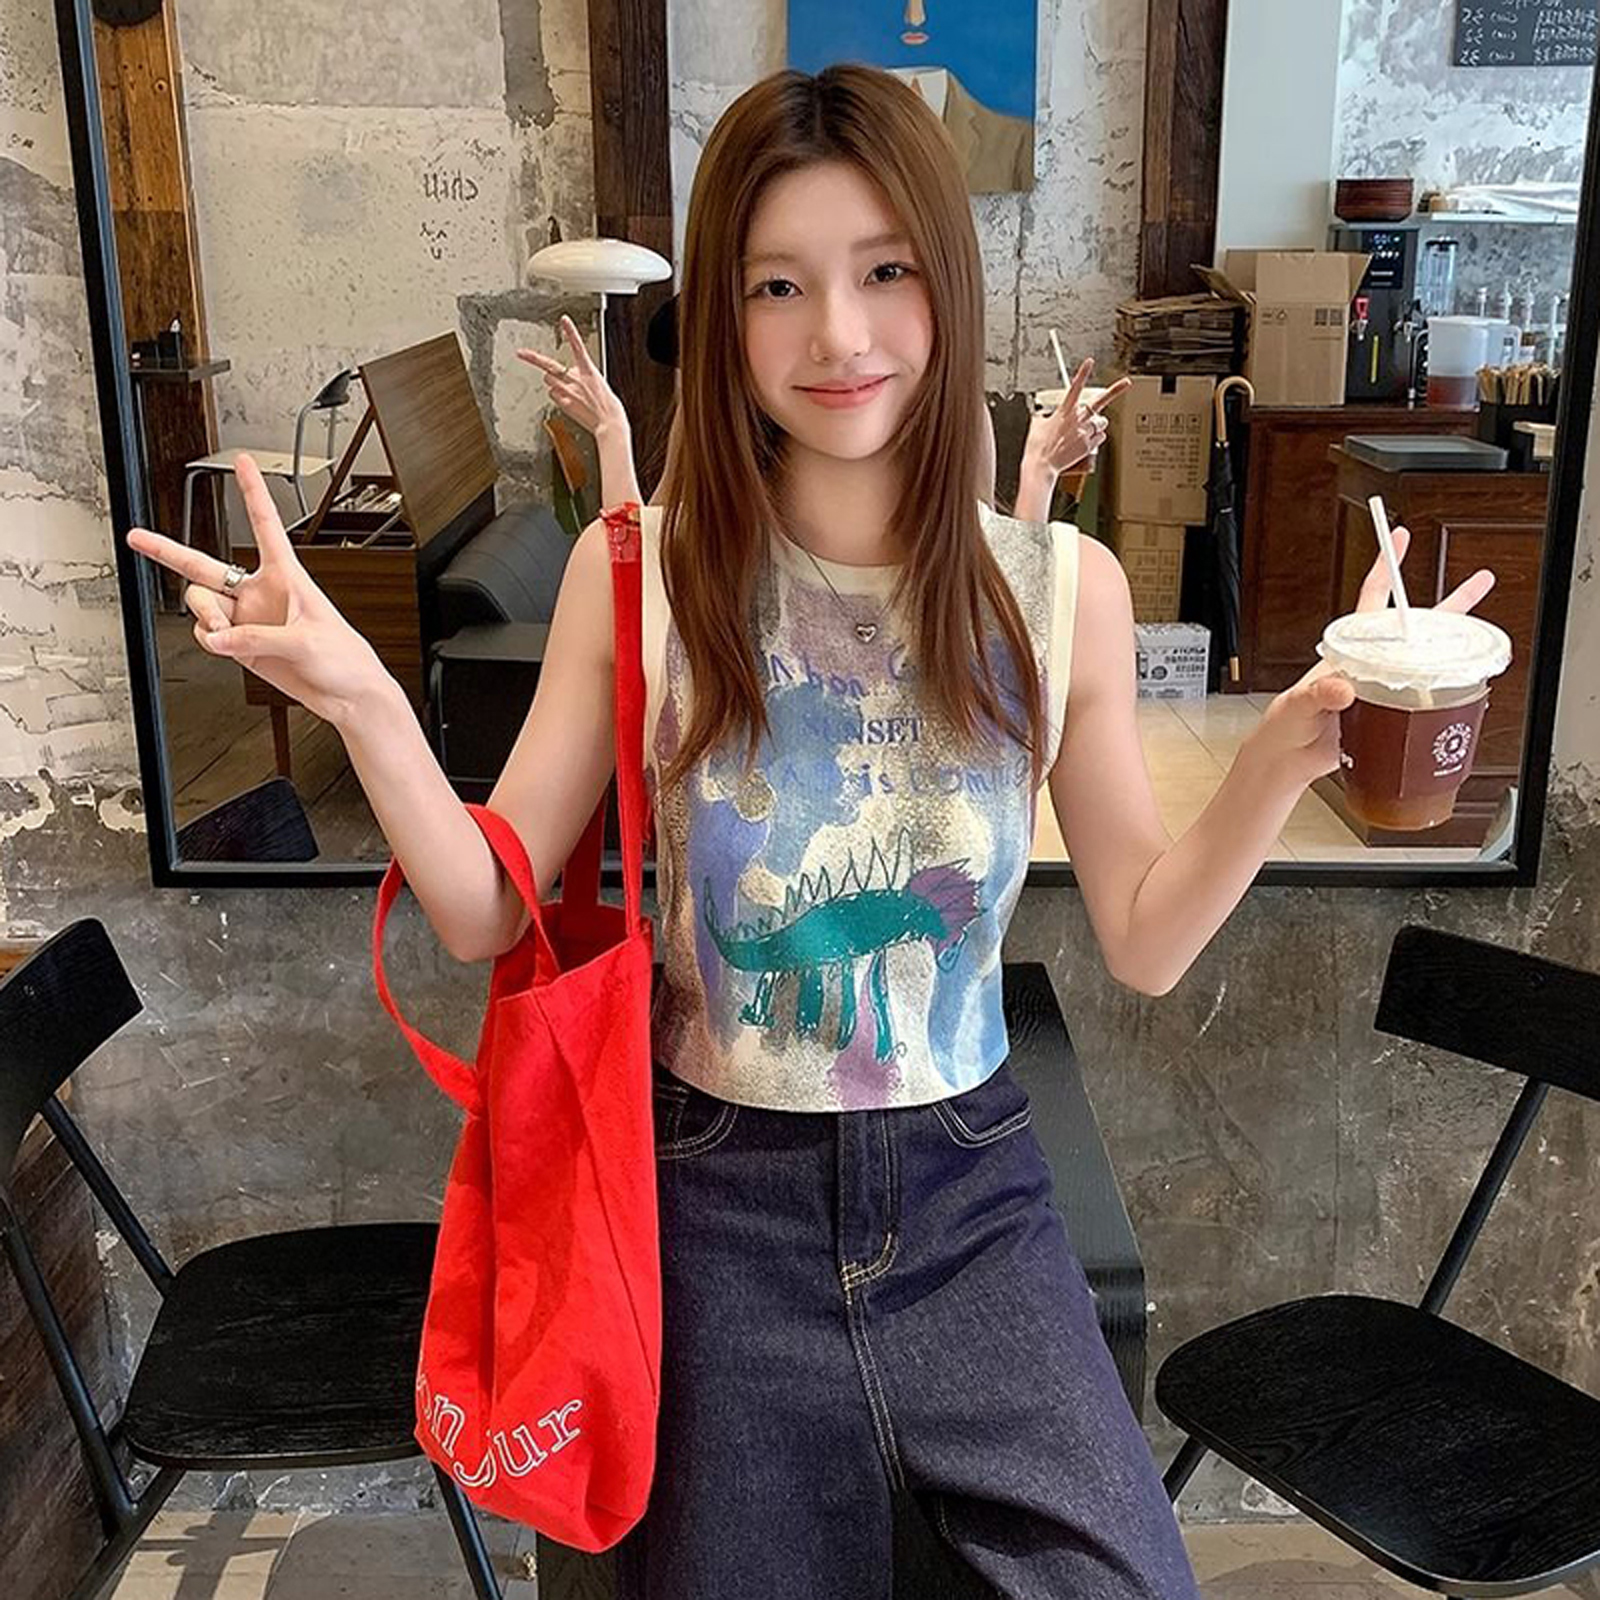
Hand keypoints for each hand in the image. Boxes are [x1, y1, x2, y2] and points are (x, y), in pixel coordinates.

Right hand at [125, 453, 390, 729]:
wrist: (347, 695)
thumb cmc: (343, 657)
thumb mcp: (304, 640)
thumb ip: (255, 638)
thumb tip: (218, 638)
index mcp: (287, 576)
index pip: (265, 524)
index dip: (252, 492)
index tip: (244, 461)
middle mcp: (261, 592)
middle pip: (204, 564)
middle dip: (167, 550)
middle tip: (136, 538)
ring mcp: (247, 618)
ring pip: (202, 604)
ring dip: (206, 617)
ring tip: (225, 634)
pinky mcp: (241, 645)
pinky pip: (207, 635)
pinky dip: (211, 641)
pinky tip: (227, 647)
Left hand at [516, 314, 629, 438]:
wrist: (609, 423)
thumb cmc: (607, 405)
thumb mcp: (598, 384)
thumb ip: (581, 377)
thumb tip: (566, 378)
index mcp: (589, 371)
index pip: (578, 346)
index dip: (571, 332)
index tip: (564, 320)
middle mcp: (577, 379)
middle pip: (549, 366)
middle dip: (533, 359)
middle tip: (521, 353)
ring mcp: (568, 391)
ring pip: (550, 381)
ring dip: (554, 382)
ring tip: (567, 390)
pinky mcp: (564, 403)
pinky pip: (553, 395)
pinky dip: (558, 397)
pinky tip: (570, 402)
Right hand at [1023, 358, 1131, 477]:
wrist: (1042, 465)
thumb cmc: (1037, 447)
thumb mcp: (1037, 424)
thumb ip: (1045, 414)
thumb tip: (1045, 413)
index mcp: (1065, 411)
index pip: (1075, 387)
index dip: (1083, 373)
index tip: (1089, 362)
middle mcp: (1078, 420)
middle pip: (1100, 402)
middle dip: (1115, 390)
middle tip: (1126, 382)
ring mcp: (1085, 432)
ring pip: (1102, 422)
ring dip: (1098, 422)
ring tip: (1088, 427)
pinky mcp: (1089, 446)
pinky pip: (1100, 437)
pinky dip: (1096, 437)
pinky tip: (1086, 440)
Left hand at [1244, 524, 1496, 791]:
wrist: (1287, 761)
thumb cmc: (1284, 726)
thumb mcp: (1298, 704)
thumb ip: (1318, 694)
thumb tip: (1341, 687)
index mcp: (1347, 648)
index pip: (1370, 599)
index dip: (1385, 567)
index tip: (1399, 537)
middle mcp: (1370, 663)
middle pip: (1414, 627)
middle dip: (1450, 605)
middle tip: (1480, 582)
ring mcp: (1383, 688)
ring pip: (1426, 662)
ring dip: (1456, 651)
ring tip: (1485, 641)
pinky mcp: (1392, 716)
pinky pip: (1425, 699)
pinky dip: (1448, 695)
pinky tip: (1466, 694)